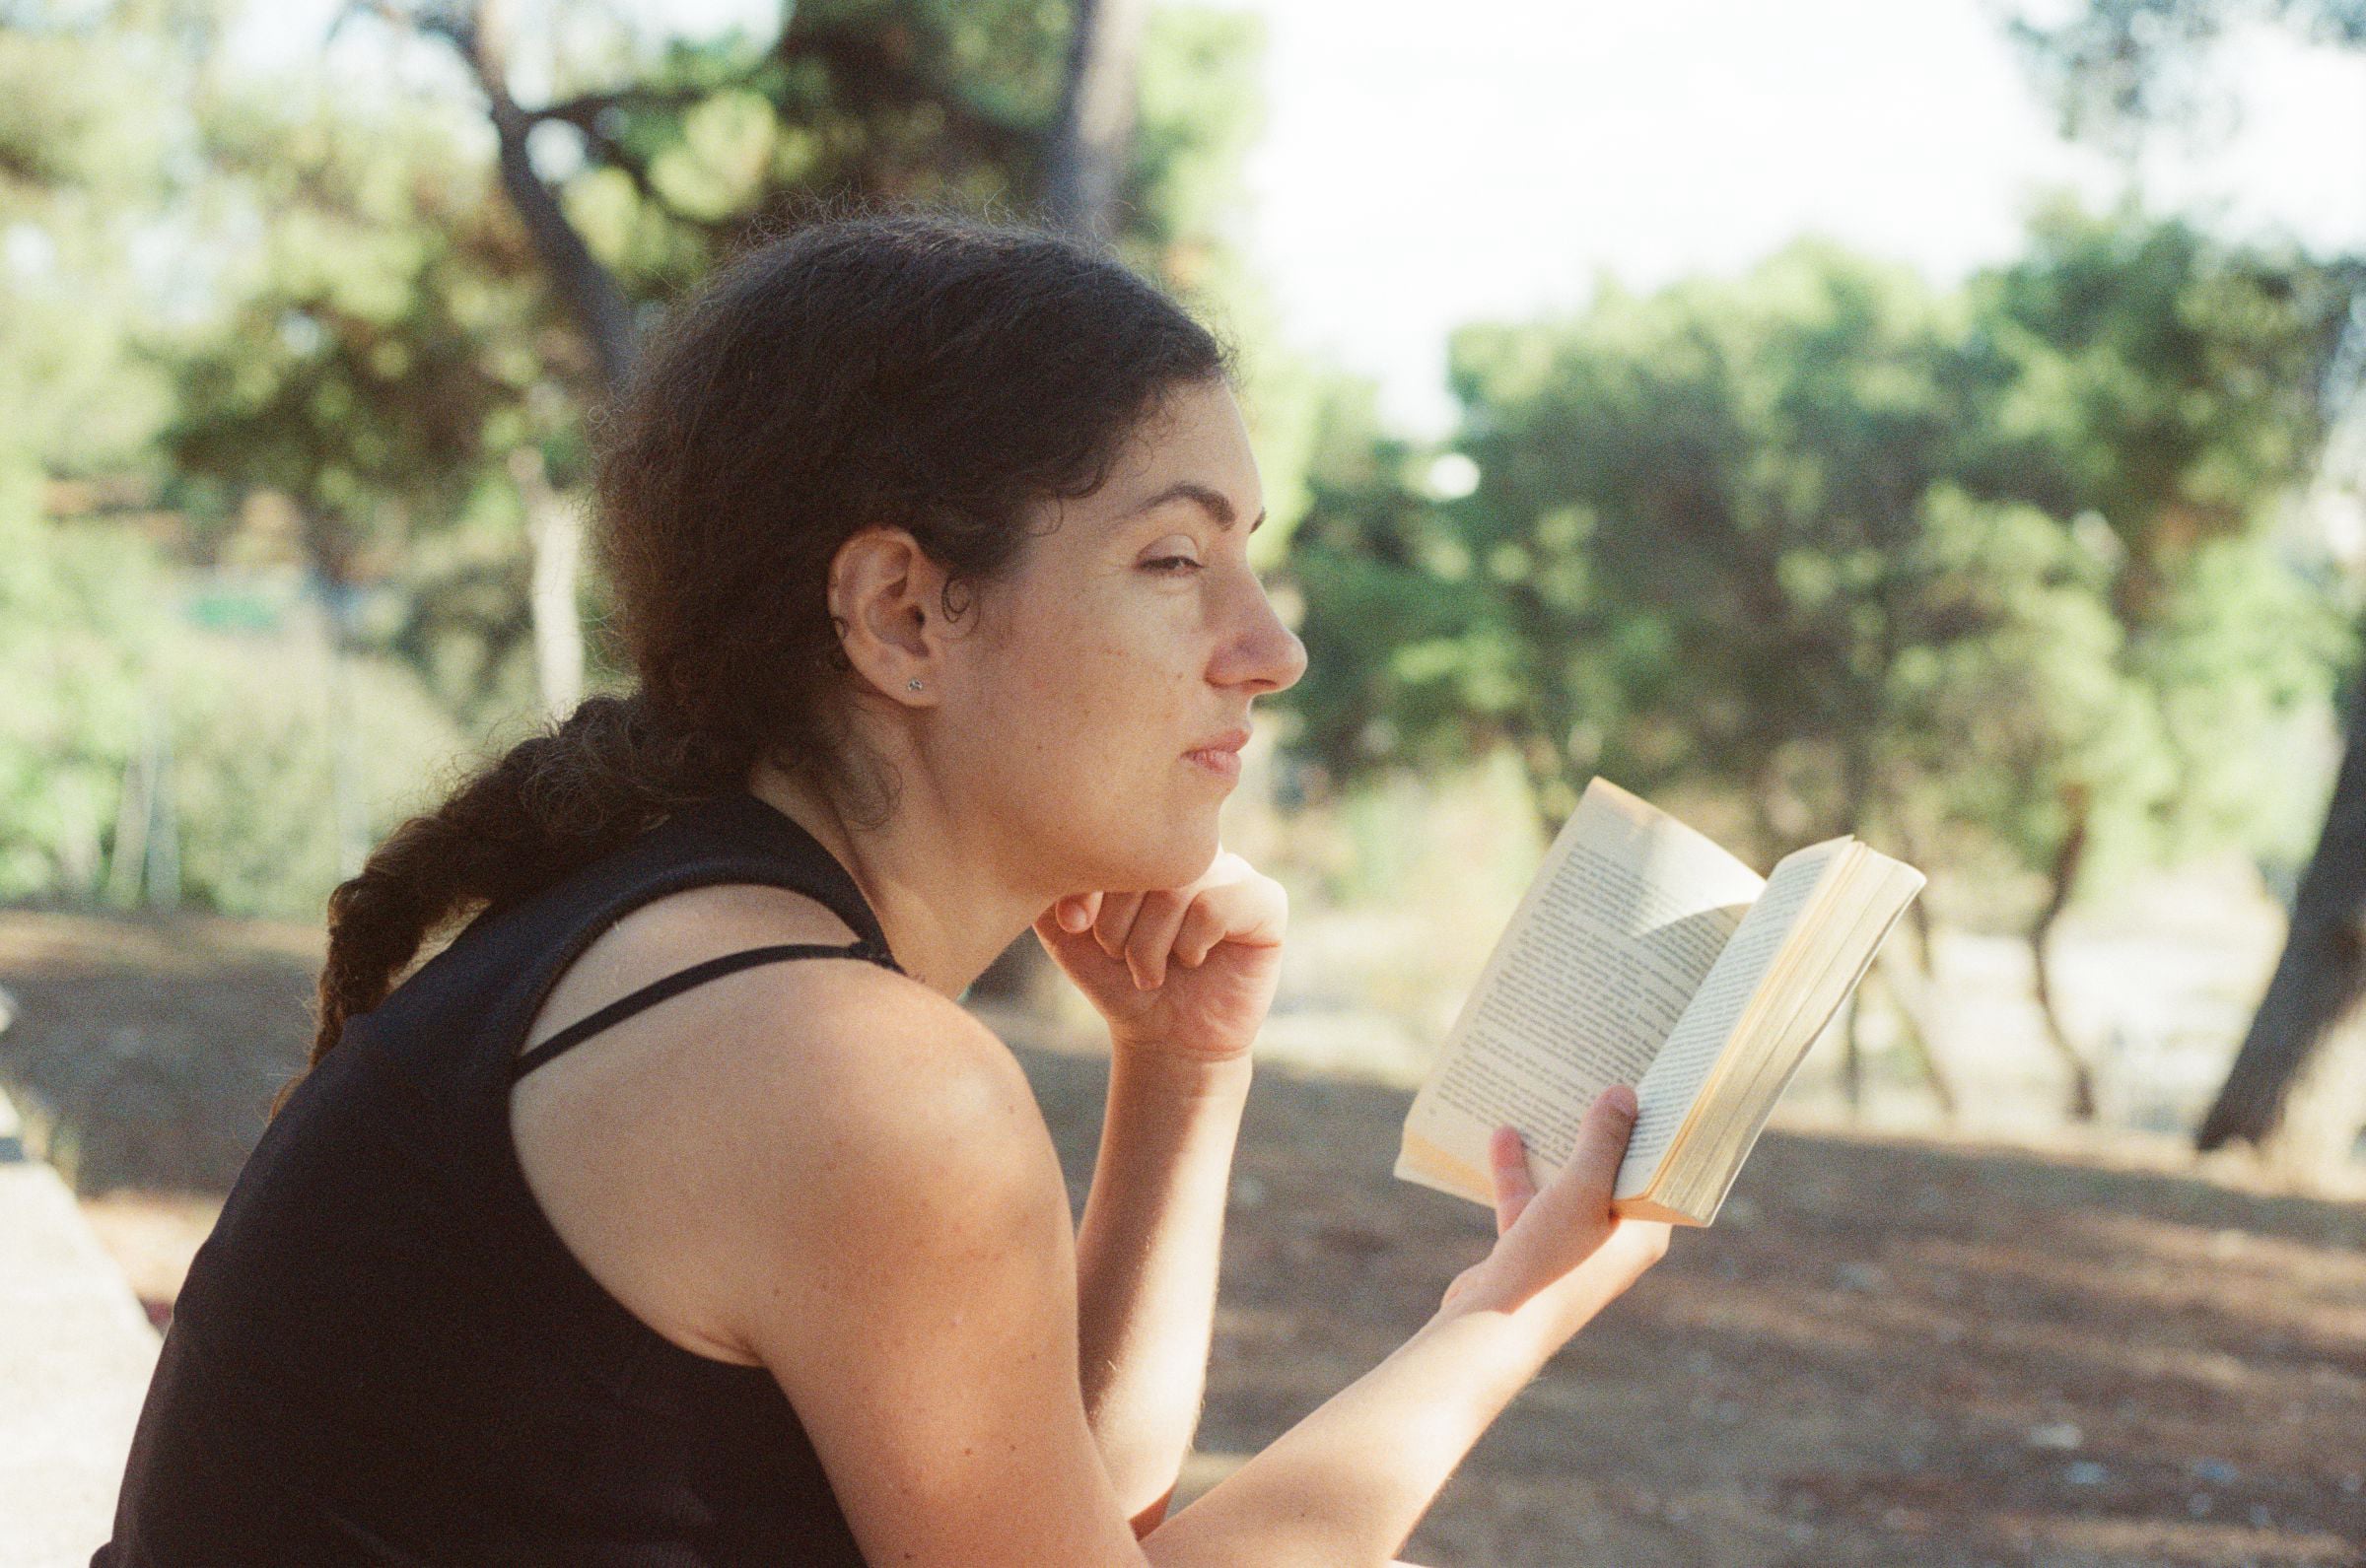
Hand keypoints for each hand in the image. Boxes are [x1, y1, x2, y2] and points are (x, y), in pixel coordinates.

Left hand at [1031, 848, 1285, 1065]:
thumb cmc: (1116, 978)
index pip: (1112, 836)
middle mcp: (1195, 847)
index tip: (1075, 925)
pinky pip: (1217, 908)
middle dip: (1117, 924)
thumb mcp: (1068, 931)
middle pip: (1145, 861)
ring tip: (1151, 971)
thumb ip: (1051, 888)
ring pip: (1179, 887)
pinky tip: (1193, 961)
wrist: (1162, 1036)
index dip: (1087, 886)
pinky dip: (1191, 945)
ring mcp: (1236, 870)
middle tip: (1120, 957)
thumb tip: (1052, 854)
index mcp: (1150, 841)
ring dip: (1150, 944)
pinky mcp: (1267, 903)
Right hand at [1436, 1086, 1673, 1343]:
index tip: (1652, 1087)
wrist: (1491, 1328)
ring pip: (1567, 1185)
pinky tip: (1502, 1134)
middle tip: (1602, 1079)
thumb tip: (1624, 1094)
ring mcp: (1569, 1248)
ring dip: (1556, 1146)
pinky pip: (1529, 1200)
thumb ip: (1602, 1141)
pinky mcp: (1531, 1250)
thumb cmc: (1551, 1261)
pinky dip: (1516, 1170)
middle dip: (1602, 1130)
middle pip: (1612, 1175)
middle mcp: (1611, 1242)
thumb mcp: (1581, 1190)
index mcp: (1641, 1234)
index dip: (1656, 1131)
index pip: (1659, 1173)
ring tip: (1551, 1096)